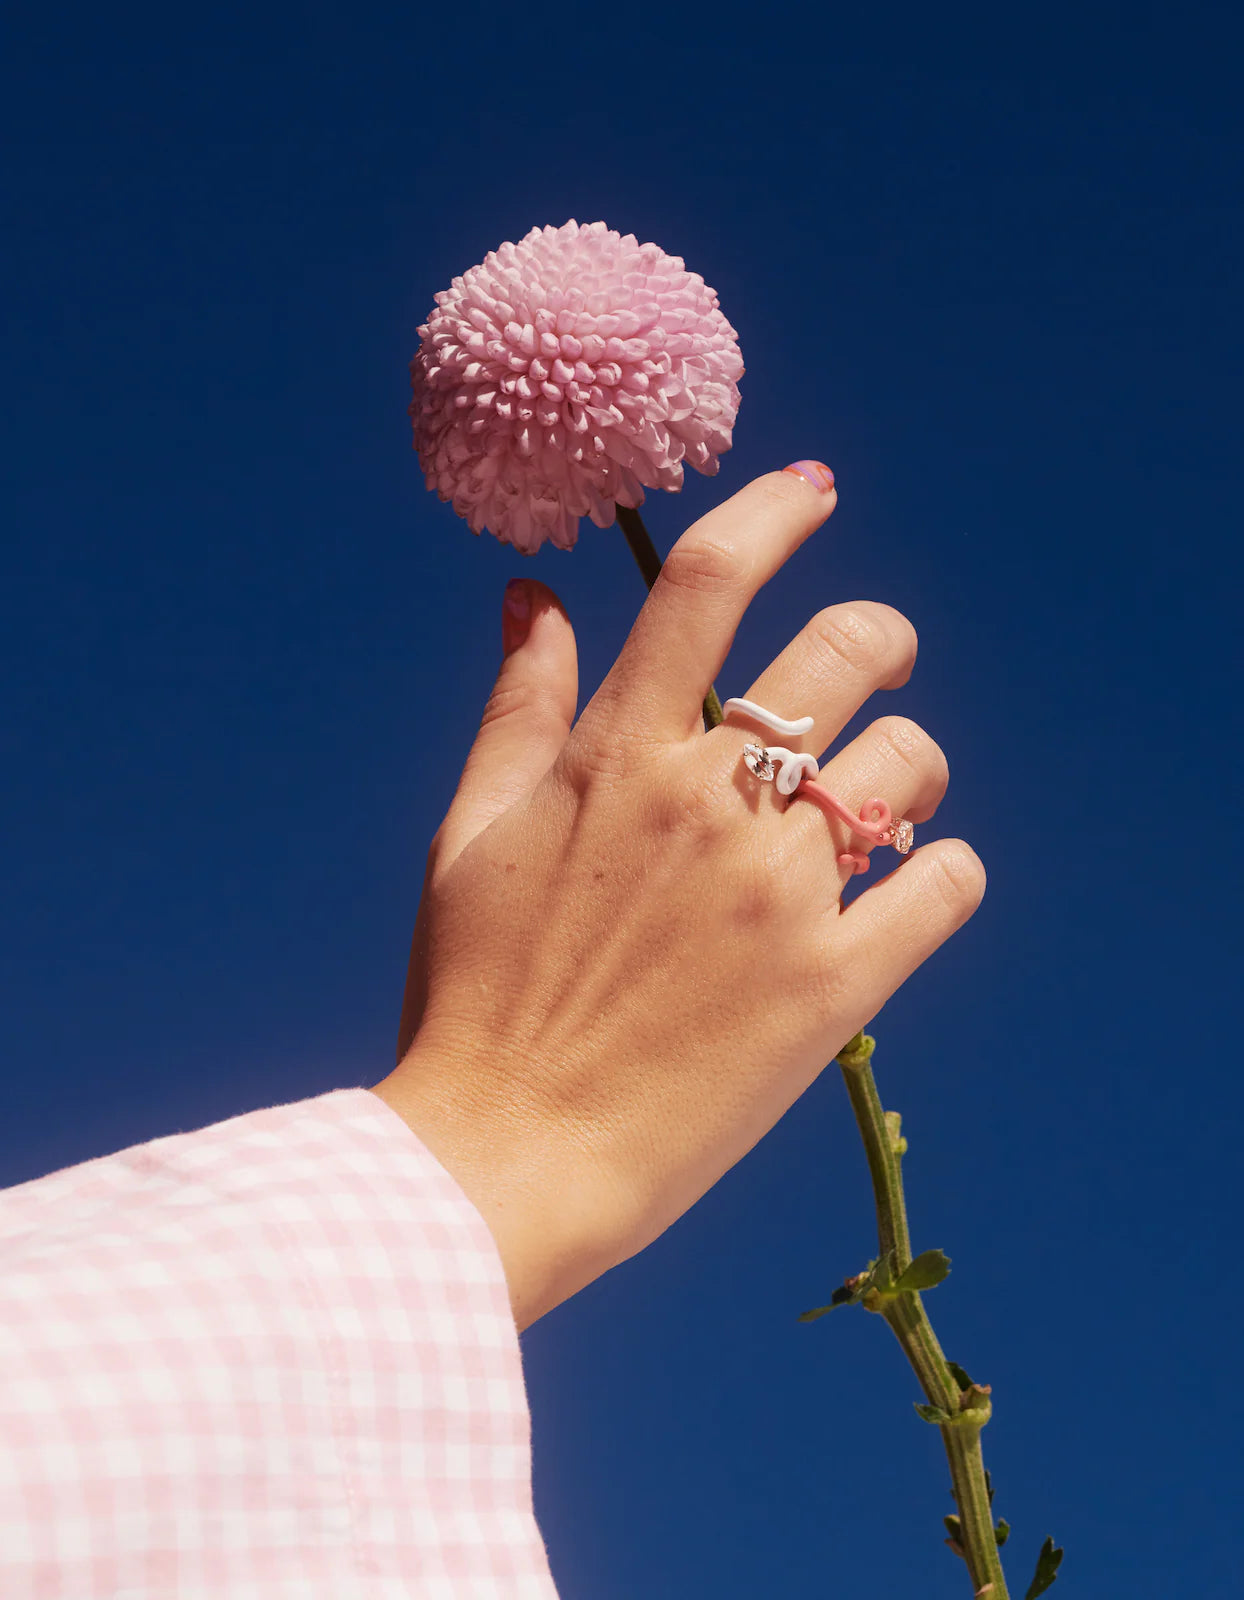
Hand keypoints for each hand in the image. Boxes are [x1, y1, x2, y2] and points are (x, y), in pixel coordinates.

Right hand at [371, 469, 984, 1328]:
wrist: (503, 1159)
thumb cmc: (471, 992)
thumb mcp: (469, 832)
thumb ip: (517, 706)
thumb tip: (531, 595)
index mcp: (615, 758)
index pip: (708, 585)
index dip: (771, 512)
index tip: (812, 489)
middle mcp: (708, 805)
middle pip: (849, 648)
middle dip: (881, 636)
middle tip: (878, 663)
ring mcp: (779, 895)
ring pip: (910, 761)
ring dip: (906, 766)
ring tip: (876, 809)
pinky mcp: (834, 988)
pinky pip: (947, 884)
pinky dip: (942, 873)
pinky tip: (908, 890)